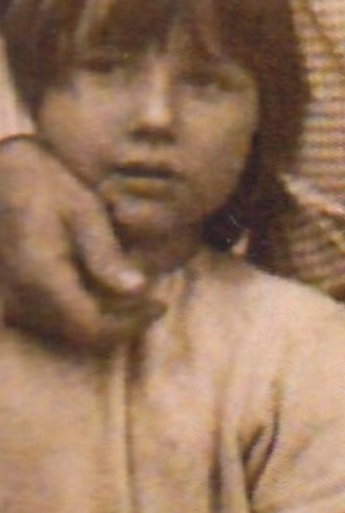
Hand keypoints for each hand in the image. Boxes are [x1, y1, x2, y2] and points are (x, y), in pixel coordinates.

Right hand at [0, 136, 159, 348]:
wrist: (0, 178)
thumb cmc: (45, 185)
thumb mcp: (83, 211)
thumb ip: (106, 253)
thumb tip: (138, 288)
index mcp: (39, 275)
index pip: (90, 325)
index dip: (129, 324)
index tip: (160, 304)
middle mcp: (18, 296)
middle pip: (79, 334)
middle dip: (121, 322)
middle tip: (153, 301)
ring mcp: (8, 300)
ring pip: (64, 330)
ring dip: (102, 318)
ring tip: (135, 294)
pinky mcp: (7, 298)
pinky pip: (50, 319)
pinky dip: (81, 311)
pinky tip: (104, 289)